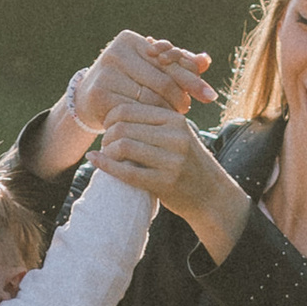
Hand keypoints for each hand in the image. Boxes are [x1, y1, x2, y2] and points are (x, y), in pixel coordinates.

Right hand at [77, 31, 216, 129]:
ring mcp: (105, 73)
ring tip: (174, 116)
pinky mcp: (100, 96)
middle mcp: (115, 52)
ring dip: (166, 111)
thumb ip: (178, 64)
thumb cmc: (127, 80)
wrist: (88, 99)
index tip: (209, 95)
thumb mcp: (151, 68)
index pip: (169, 61)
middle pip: (161, 80)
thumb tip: (206, 60)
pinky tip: (156, 125)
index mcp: (129, 39)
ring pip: (150, 98)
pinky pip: (135, 112)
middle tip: (189, 109)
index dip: (191, 78)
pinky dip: (148, 120)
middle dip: (180, 96)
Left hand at [92, 99, 252, 259]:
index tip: (109, 129)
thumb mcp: (178, 135)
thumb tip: (114, 112)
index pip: (129, 109)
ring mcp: (172, 160)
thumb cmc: (188, 163)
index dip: (111, 118)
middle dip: (107, 136)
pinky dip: (106, 166)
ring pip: (123, 146)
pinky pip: (126, 171)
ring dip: (107, 151)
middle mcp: (176, 137)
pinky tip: (95, 161)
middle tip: (106, 145)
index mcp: (176, 120)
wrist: (211, 195)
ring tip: (108, 155)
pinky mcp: (165, 183)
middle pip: (123, 127)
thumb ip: (154, 123)